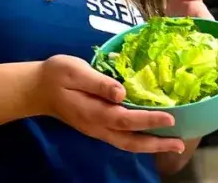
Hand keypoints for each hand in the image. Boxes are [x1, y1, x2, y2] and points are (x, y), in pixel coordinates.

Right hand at [36, 55, 186, 153]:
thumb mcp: (76, 71)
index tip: (170, 118)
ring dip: (151, 146)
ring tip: (173, 145)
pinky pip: (122, 139)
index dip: (149, 119)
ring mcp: (97, 130)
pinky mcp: (98, 128)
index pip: (126, 119)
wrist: (37, 89)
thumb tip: (121, 92)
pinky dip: (140, 141)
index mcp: (94, 112)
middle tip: (180, 144)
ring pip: (128, 144)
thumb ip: (99, 82)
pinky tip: (152, 136)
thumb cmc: (57, 75)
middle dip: (157, 144)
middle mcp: (98, 126)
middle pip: (131, 141)